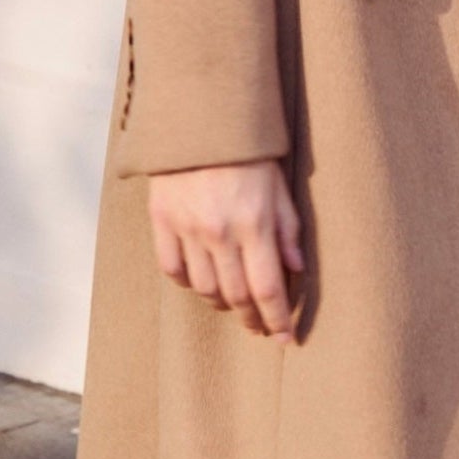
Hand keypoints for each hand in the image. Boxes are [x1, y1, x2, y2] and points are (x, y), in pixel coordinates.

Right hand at [147, 160, 304, 342]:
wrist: (201, 120)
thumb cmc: (249, 152)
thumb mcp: (280, 186)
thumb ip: (288, 230)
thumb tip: (296, 269)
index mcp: (254, 223)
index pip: (267, 288)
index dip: (277, 319)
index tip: (285, 337)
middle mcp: (219, 232)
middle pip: (236, 295)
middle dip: (252, 319)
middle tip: (262, 328)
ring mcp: (187, 229)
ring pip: (204, 288)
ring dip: (222, 302)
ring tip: (235, 303)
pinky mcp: (162, 221)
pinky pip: (173, 269)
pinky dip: (188, 283)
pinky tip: (201, 282)